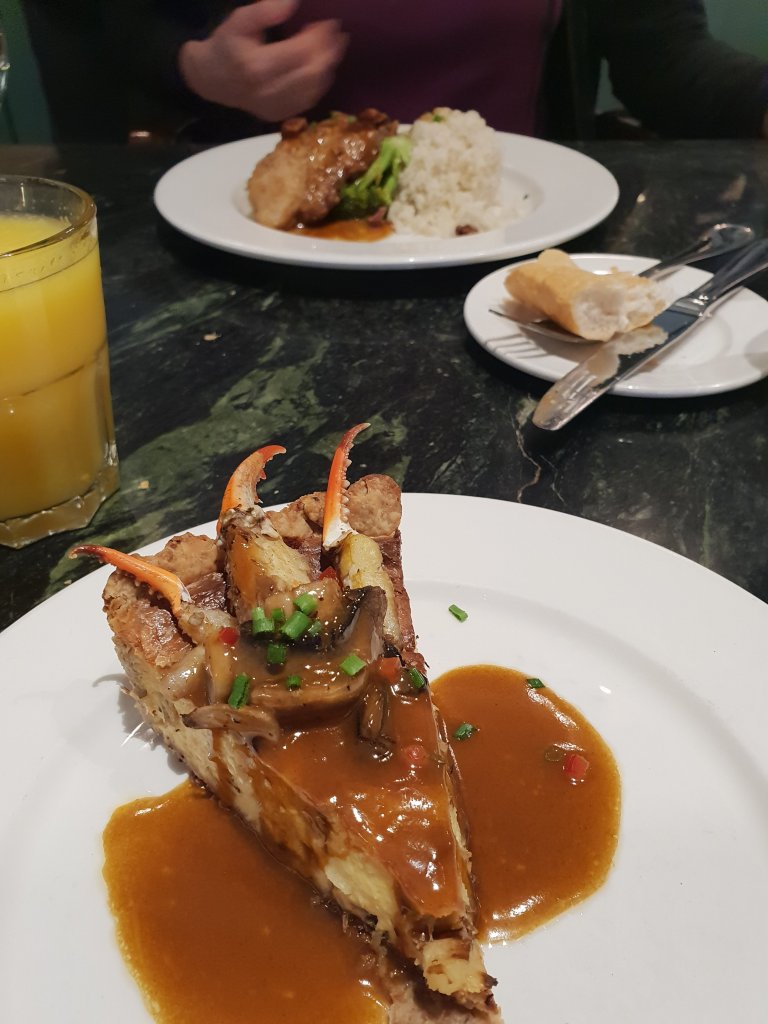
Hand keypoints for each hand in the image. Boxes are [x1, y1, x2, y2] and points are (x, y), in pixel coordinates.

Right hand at [178, 0, 346, 122]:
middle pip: (310, 74)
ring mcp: (274, 107)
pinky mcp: (278, 115)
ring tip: (335, 48)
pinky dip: (319, 84)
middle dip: (329, 52)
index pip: (299, 52)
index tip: (330, 22)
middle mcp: (267, 92)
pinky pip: (307, 101)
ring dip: (328, 68)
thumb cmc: (227, 45)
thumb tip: (292, 2)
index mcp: (257, 67)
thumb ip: (265, 10)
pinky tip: (323, 68)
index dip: (319, 37)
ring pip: (312, 90)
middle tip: (338, 35)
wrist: (211, 79)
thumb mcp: (240, 21)